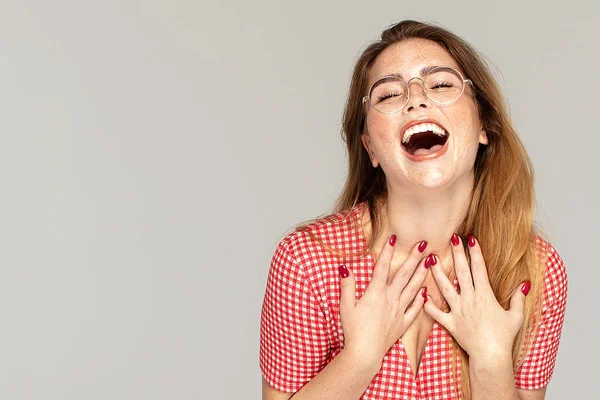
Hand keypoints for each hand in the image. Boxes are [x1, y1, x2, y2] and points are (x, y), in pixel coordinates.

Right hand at [338, 236, 430, 366]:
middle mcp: (390, 299)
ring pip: (413, 288)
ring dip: (421, 273)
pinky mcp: (403, 323)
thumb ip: (347, 286)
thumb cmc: (353, 330)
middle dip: (413, 258)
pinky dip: (421, 299)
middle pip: (403, 274)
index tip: (393, 238)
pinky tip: (426, 291)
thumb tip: (345, 268)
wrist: (365, 353)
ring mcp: (399, 311)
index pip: (382, 267)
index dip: (387, 252)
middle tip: (423, 244)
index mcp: (375, 293)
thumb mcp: (346, 306)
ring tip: (429, 261)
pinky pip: (415, 309)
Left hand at [424, 234, 529, 359]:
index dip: (475, 253)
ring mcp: (458, 311)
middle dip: (456, 253)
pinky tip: (421, 293)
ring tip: (430, 259)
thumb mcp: (515, 317)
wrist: (491, 356)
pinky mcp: (450, 323)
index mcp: (485, 296)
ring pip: (444, 287)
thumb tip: (524, 284)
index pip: (479, 269)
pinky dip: (427, 304)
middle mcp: (469, 300)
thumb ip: (518, 299)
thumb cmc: (504, 338)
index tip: (471, 239)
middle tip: (451, 238)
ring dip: (436, 272)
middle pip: (461, 272)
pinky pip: (435, 313)